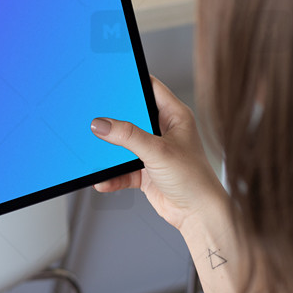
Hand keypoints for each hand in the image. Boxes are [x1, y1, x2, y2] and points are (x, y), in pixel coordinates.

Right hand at [90, 76, 227, 233]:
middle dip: (114, 119)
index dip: (132, 80)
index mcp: (175, 116)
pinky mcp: (145, 172)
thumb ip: (128, 136)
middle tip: (96, 115)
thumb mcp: (158, 151)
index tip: (111, 77)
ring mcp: (153, 152)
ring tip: (95, 151)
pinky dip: (111, 175)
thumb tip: (102, 124)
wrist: (198, 215)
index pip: (150, 87)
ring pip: (124, 144)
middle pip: (132, 116)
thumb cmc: (194, 180)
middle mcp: (164, 131)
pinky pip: (121, 169)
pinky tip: (103, 179)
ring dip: (110, 150)